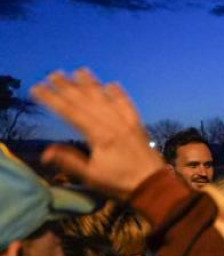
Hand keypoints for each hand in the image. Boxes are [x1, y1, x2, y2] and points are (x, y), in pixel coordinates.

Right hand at [31, 68, 164, 200]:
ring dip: (92, 84)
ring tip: (79, 71)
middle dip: (68, 86)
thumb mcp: (91, 176)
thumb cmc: (120, 183)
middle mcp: (113, 124)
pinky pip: (128, 105)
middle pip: (86, 101)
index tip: (37, 88)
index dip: (52, 99)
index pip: (70, 112)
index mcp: (99, 135)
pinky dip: (120, 94)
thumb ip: (69, 161)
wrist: (154, 185)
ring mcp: (127, 122)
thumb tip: (45, 151)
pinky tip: (112, 84)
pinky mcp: (138, 125)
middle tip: (52, 73)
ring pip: (106, 99)